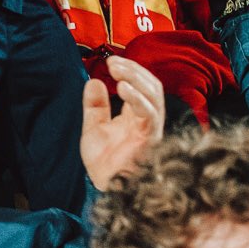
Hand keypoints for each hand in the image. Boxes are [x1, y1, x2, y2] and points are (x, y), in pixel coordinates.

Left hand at [81, 57, 165, 190]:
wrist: (105, 186)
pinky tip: (123, 88)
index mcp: (135, 116)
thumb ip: (95, 106)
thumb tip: (94, 81)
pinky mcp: (150, 139)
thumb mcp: (94, 127)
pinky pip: (151, 114)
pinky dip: (138, 98)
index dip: (130, 71)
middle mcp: (146, 120)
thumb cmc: (103, 162)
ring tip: (117, 70)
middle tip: (114, 62)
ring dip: (137, 79)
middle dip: (135, 71)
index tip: (111, 61)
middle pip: (152, 87)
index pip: (141, 86)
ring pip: (155, 96)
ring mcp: (150, 129)